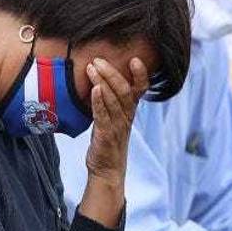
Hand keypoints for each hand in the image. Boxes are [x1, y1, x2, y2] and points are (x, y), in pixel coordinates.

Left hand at [84, 57, 148, 184]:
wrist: (107, 171)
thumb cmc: (108, 142)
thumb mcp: (113, 119)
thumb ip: (111, 102)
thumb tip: (100, 80)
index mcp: (130, 111)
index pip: (140, 90)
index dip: (140, 75)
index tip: (135, 59)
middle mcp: (126, 117)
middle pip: (124, 90)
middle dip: (111, 73)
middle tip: (98, 60)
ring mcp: (117, 126)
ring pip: (113, 100)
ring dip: (101, 82)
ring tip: (91, 68)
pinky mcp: (105, 135)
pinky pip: (102, 115)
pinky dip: (98, 101)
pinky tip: (94, 89)